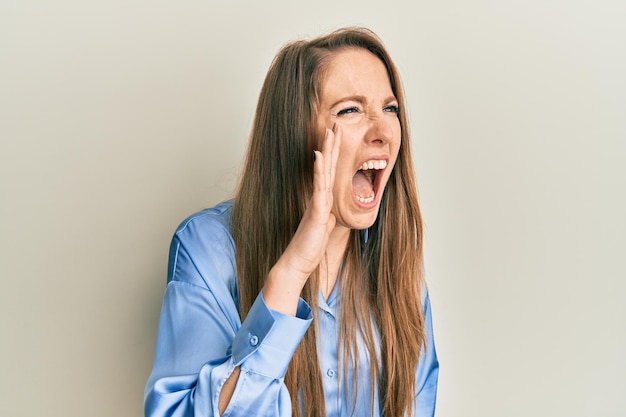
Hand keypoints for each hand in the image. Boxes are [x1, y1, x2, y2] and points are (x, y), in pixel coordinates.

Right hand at [263, 125, 340, 314]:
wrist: (298, 262)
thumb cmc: (310, 247)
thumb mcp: (324, 228)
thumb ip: (326, 215)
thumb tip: (331, 211)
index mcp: (323, 200)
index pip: (330, 172)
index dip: (334, 154)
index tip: (338, 136)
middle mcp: (319, 197)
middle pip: (327, 166)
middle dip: (332, 145)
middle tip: (335, 124)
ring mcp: (317, 202)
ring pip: (324, 172)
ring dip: (327, 151)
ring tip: (329, 132)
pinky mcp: (315, 210)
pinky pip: (319, 187)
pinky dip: (320, 170)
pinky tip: (319, 155)